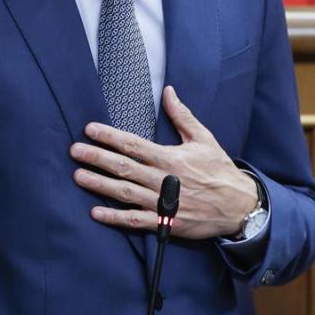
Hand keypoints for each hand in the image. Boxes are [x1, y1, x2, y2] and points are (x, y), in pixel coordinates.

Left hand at [70, 86, 258, 239]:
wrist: (239, 206)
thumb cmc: (220, 170)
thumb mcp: (204, 139)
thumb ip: (182, 116)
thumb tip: (168, 92)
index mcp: (171, 158)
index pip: (134, 144)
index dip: (110, 137)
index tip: (90, 129)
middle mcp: (164, 179)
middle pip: (124, 167)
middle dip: (97, 158)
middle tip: (75, 151)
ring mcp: (163, 203)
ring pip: (125, 193)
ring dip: (100, 185)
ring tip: (78, 177)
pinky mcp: (165, 222)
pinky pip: (135, 220)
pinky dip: (115, 217)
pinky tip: (96, 212)